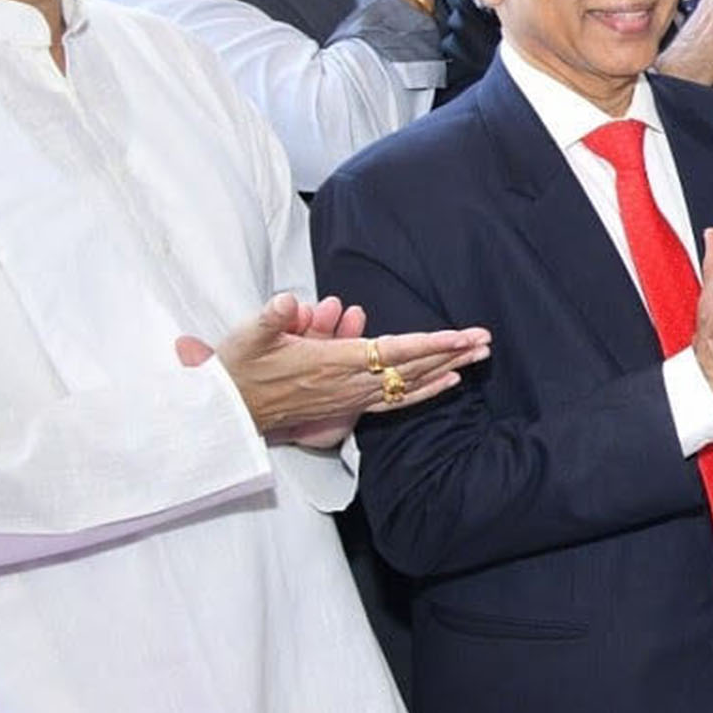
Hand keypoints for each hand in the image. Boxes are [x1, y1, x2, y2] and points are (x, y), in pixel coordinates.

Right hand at [178, 293, 489, 446]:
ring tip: (479, 357)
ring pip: (409, 383)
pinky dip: (426, 391)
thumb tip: (289, 302)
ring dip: (447, 369)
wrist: (227, 410)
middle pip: (411, 367)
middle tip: (486, 340)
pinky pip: (396, 401)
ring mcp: (351, 398)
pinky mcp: (349, 406)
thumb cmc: (240, 367)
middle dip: (450, 353)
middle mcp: (348, 383)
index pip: (391, 351)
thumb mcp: (249, 335)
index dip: (428, 344)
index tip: (459, 336)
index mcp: (331, 361)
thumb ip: (272, 317)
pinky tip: (450, 383)